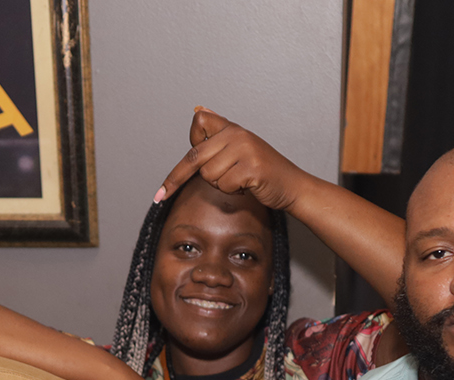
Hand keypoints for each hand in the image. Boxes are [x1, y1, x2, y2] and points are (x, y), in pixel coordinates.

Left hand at [155, 108, 306, 211]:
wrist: (293, 186)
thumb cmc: (264, 171)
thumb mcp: (241, 147)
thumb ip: (219, 133)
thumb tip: (199, 109)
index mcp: (232, 128)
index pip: (198, 122)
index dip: (191, 141)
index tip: (183, 157)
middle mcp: (237, 134)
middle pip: (196, 156)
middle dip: (177, 178)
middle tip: (160, 195)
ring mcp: (245, 150)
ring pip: (208, 175)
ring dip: (219, 185)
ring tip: (238, 181)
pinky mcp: (251, 168)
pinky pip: (223, 185)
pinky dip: (232, 192)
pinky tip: (247, 187)